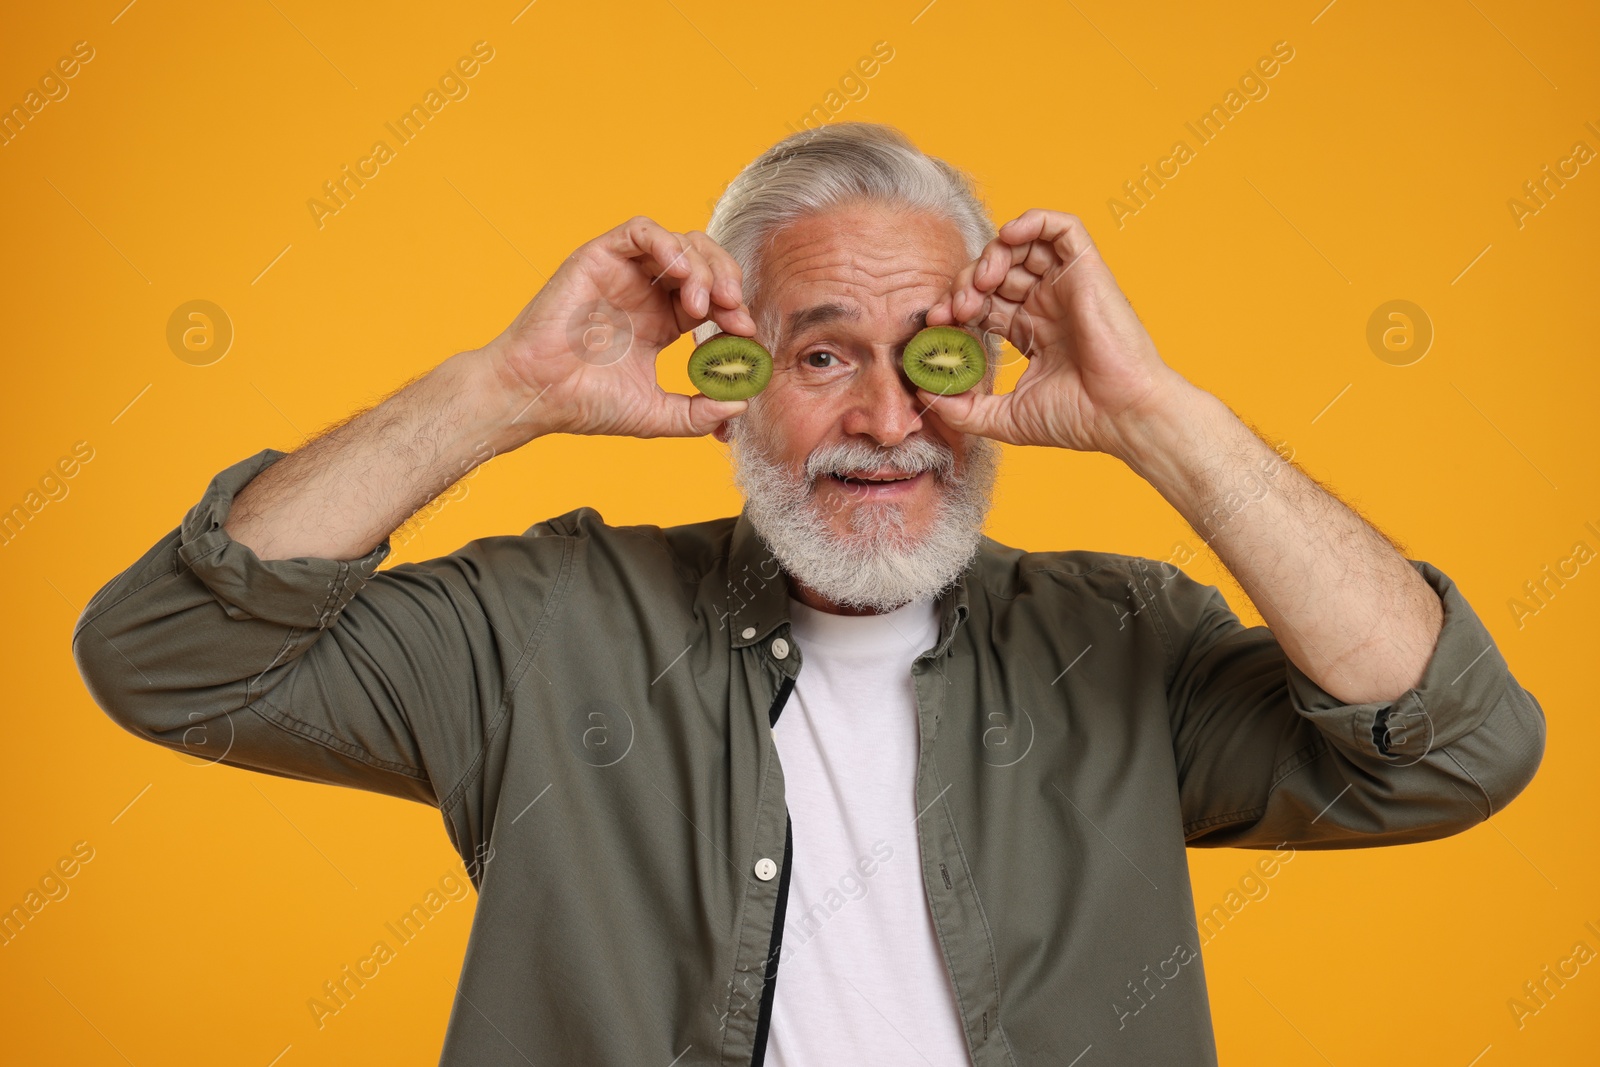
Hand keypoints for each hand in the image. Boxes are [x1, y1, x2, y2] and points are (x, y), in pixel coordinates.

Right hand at [483, 216, 755, 438]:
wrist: (537, 394)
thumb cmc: (586, 404)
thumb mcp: (657, 414)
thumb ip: (700, 412)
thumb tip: (743, 402)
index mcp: (661, 322)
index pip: (713, 301)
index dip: (734, 312)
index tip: (746, 334)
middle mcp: (645, 292)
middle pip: (704, 264)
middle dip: (727, 281)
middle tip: (734, 310)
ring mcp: (623, 273)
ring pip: (680, 243)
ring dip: (702, 266)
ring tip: (704, 301)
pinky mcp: (599, 257)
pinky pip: (641, 231)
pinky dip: (668, 244)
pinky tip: (681, 275)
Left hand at [919, 208, 1193, 456]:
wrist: (1121, 416)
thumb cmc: (1077, 420)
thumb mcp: (1005, 418)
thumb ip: (963, 409)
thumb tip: (924, 395)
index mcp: (1033, 332)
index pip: (984, 303)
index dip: (956, 306)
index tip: (936, 324)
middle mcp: (1049, 304)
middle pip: (996, 273)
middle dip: (966, 283)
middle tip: (953, 308)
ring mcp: (1067, 285)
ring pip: (1022, 245)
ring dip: (991, 256)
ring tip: (981, 284)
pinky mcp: (1087, 269)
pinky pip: (1060, 226)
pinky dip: (1031, 222)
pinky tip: (1007, 240)